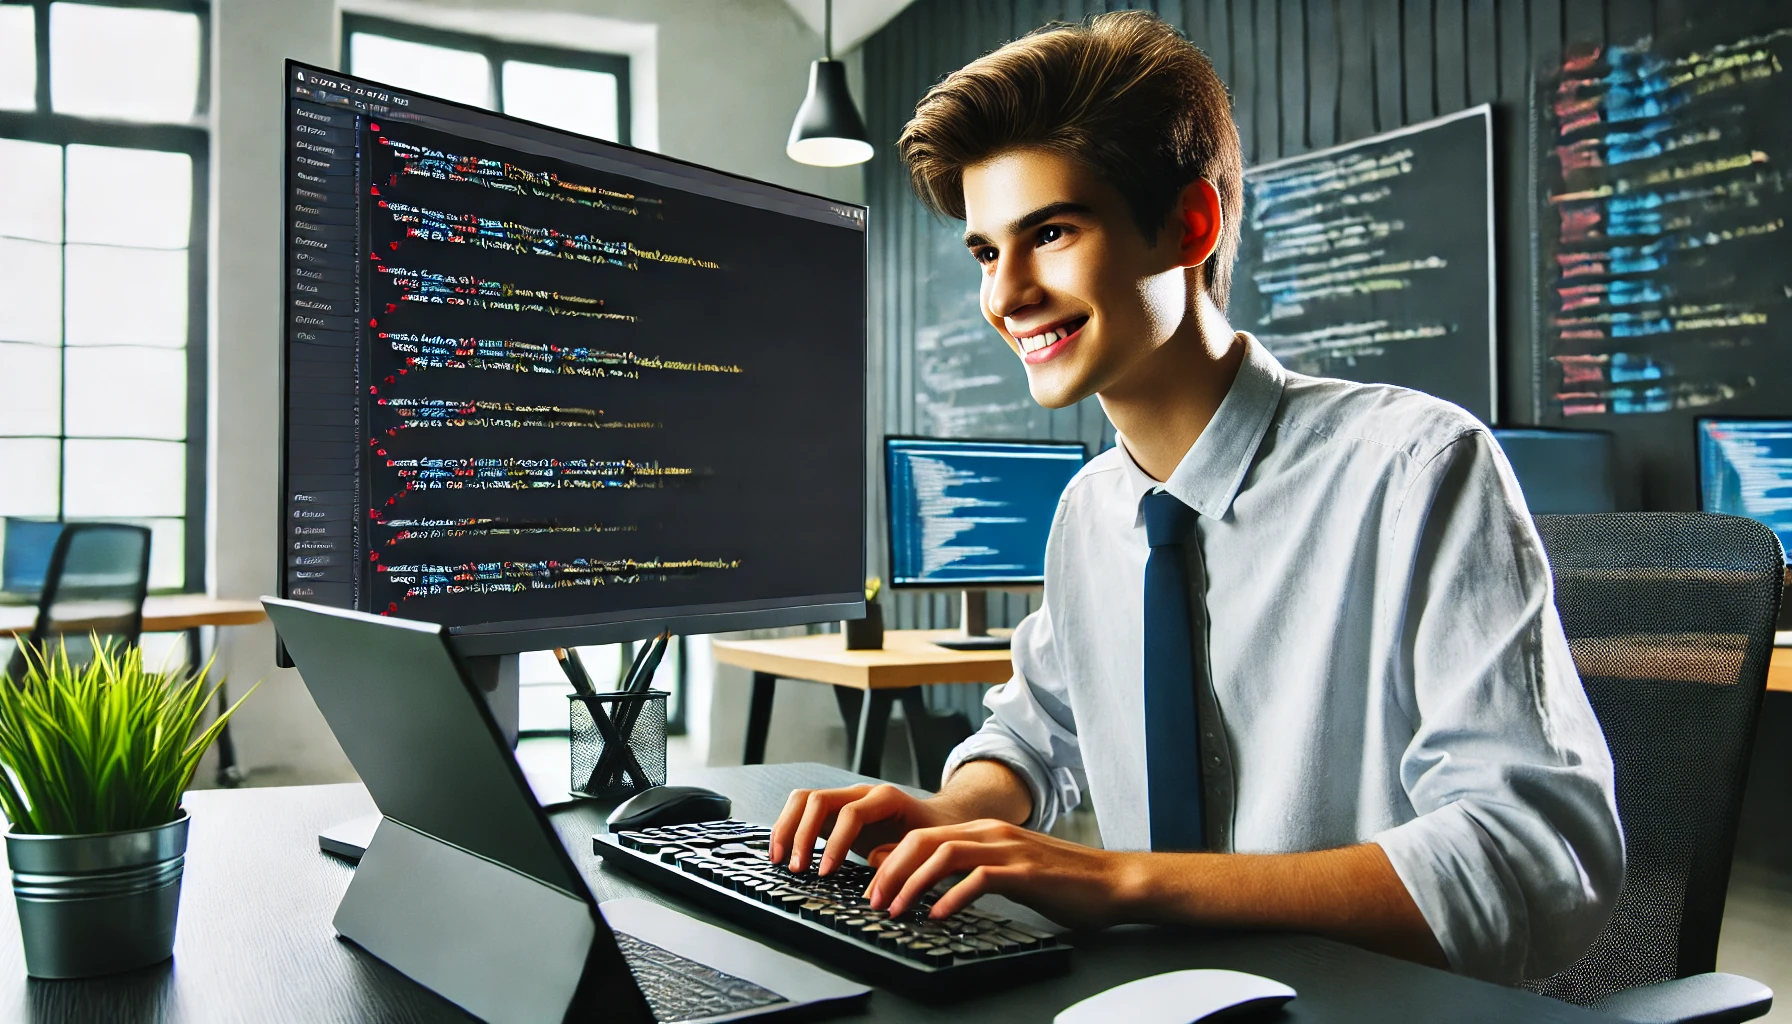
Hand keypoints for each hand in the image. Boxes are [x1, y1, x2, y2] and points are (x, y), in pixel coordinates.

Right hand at [768, 783, 965, 874]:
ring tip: (779, 860)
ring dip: (787, 829)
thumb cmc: (933, 835)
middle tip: (797, 868)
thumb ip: (904, 854)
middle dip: (802, 834)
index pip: (850, 813)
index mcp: (885, 799)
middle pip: (818, 799)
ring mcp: (844, 799)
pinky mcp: (833, 812)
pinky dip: (788, 829)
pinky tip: (782, 853)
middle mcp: (860, 793)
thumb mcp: (927, 847)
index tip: (826, 872)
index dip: (835, 843)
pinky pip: (802, 812)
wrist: (936, 822)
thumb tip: (874, 864)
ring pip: (803, 800)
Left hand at [866, 819, 1139, 930]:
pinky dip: (952, 897)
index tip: (870, 885)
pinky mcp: (1026, 871)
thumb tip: (921, 880)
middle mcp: (992, 833)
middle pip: (924, 840)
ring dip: (913, 883)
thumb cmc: (1060, 881)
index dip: (890, 858)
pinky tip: (938, 916)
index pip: (922, 835)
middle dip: (891, 870)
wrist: (1113, 882)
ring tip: (895, 909)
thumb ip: (966, 869)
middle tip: (872, 900)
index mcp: (983, 831)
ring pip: (945, 854)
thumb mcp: (1005, 869)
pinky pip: (979, 878)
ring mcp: (1009, 849)